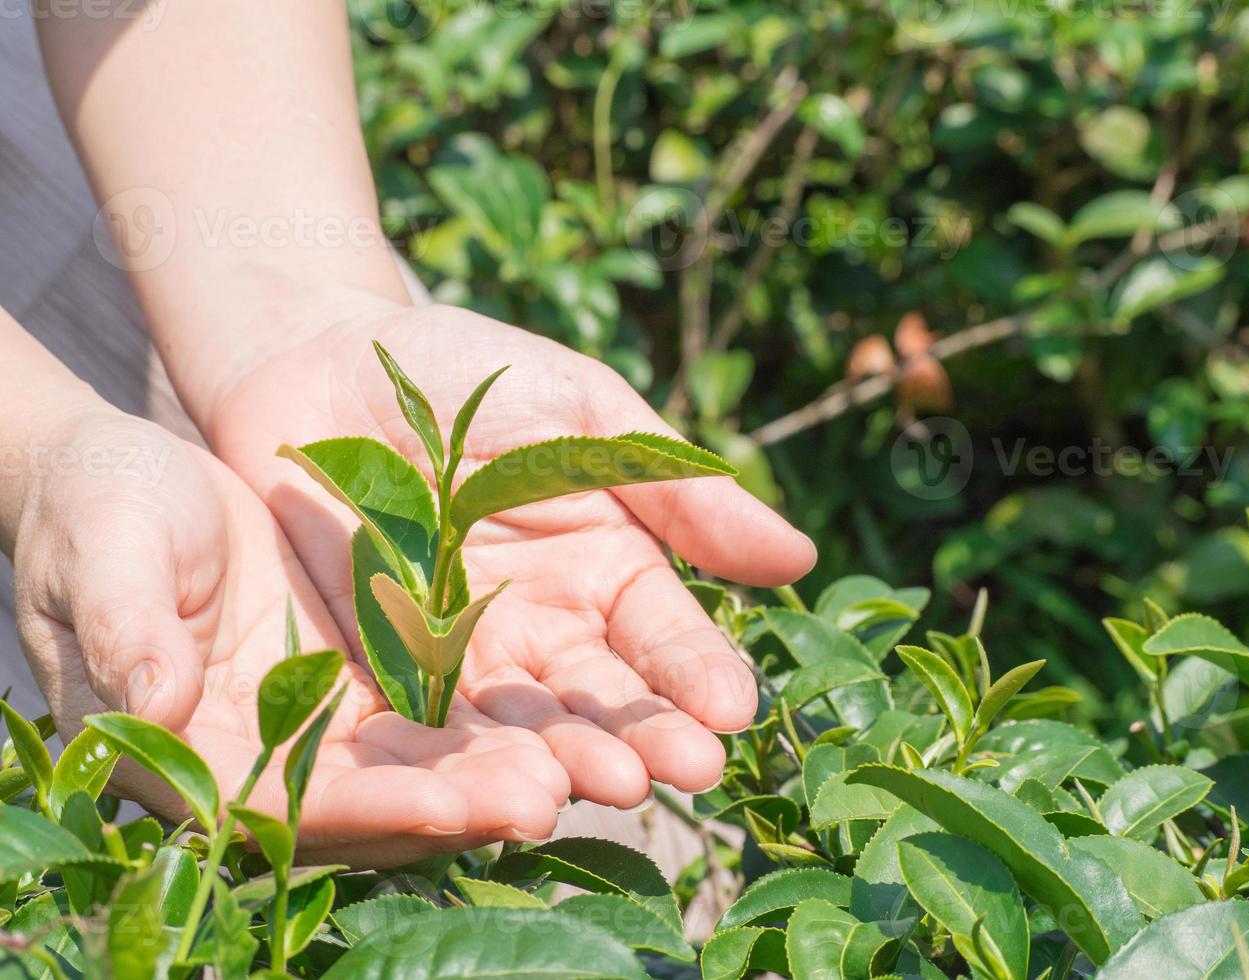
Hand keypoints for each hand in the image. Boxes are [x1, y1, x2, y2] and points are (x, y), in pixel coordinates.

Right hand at [12, 410, 567, 864]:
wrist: (139, 484)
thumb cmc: (100, 511)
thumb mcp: (103, 552)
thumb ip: (124, 627)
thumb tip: (151, 703)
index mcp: (189, 752)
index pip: (283, 805)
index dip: (366, 811)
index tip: (447, 804)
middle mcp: (271, 755)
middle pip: (378, 801)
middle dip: (462, 804)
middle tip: (549, 797)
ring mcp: (329, 718)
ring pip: (427, 763)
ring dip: (504, 770)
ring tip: (589, 769)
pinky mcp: (371, 675)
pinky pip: (446, 704)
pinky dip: (506, 716)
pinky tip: (573, 714)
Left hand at [209, 301, 815, 807]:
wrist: (319, 356)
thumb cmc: (469, 371)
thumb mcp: (585, 414)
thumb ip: (680, 490)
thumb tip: (801, 558)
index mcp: (607, 569)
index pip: (665, 639)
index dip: (698, 675)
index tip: (731, 712)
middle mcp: (544, 630)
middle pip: (598, 701)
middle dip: (638, 739)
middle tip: (676, 776)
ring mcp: (460, 657)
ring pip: (516, 728)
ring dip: (554, 764)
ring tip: (588, 793)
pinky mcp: (376, 673)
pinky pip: (415, 725)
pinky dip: (446, 761)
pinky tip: (476, 790)